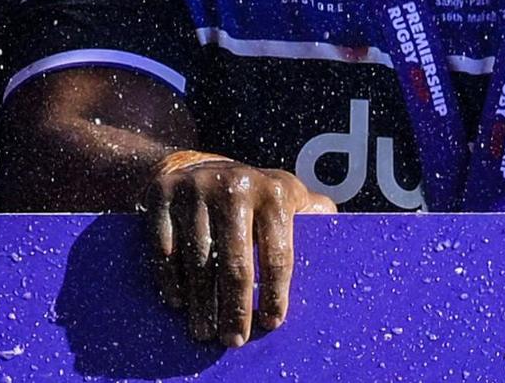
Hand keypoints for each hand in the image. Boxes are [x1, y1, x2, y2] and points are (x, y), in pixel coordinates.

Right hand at [148, 151, 332, 347]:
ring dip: (201, 301)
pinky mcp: (162, 193)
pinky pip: (164, 244)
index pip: (278, 255)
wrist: (196, 165)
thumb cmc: (254, 197)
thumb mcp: (288, 196)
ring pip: (198, 259)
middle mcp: (234, 187)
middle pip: (235, 262)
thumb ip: (316, 215)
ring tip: (204, 331)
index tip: (270, 324)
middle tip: (233, 339)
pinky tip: (177, 301)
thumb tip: (342, 239)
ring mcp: (195, 188)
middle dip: (235, 307)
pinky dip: (169, 277)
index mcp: (274, 193)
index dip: (275, 295)